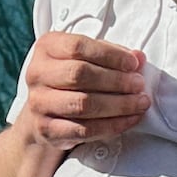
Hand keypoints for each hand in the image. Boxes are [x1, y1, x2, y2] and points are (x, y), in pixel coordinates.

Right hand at [12, 33, 149, 151]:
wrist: (43, 114)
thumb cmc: (70, 80)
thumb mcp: (87, 58)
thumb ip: (111, 54)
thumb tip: (138, 58)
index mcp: (47, 47)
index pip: (78, 46)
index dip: (110, 55)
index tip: (133, 64)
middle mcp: (37, 73)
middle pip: (79, 74)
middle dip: (116, 80)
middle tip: (138, 85)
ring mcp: (39, 102)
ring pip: (83, 104)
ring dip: (118, 105)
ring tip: (139, 103)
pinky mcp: (46, 129)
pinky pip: (84, 130)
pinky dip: (112, 126)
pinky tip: (129, 119)